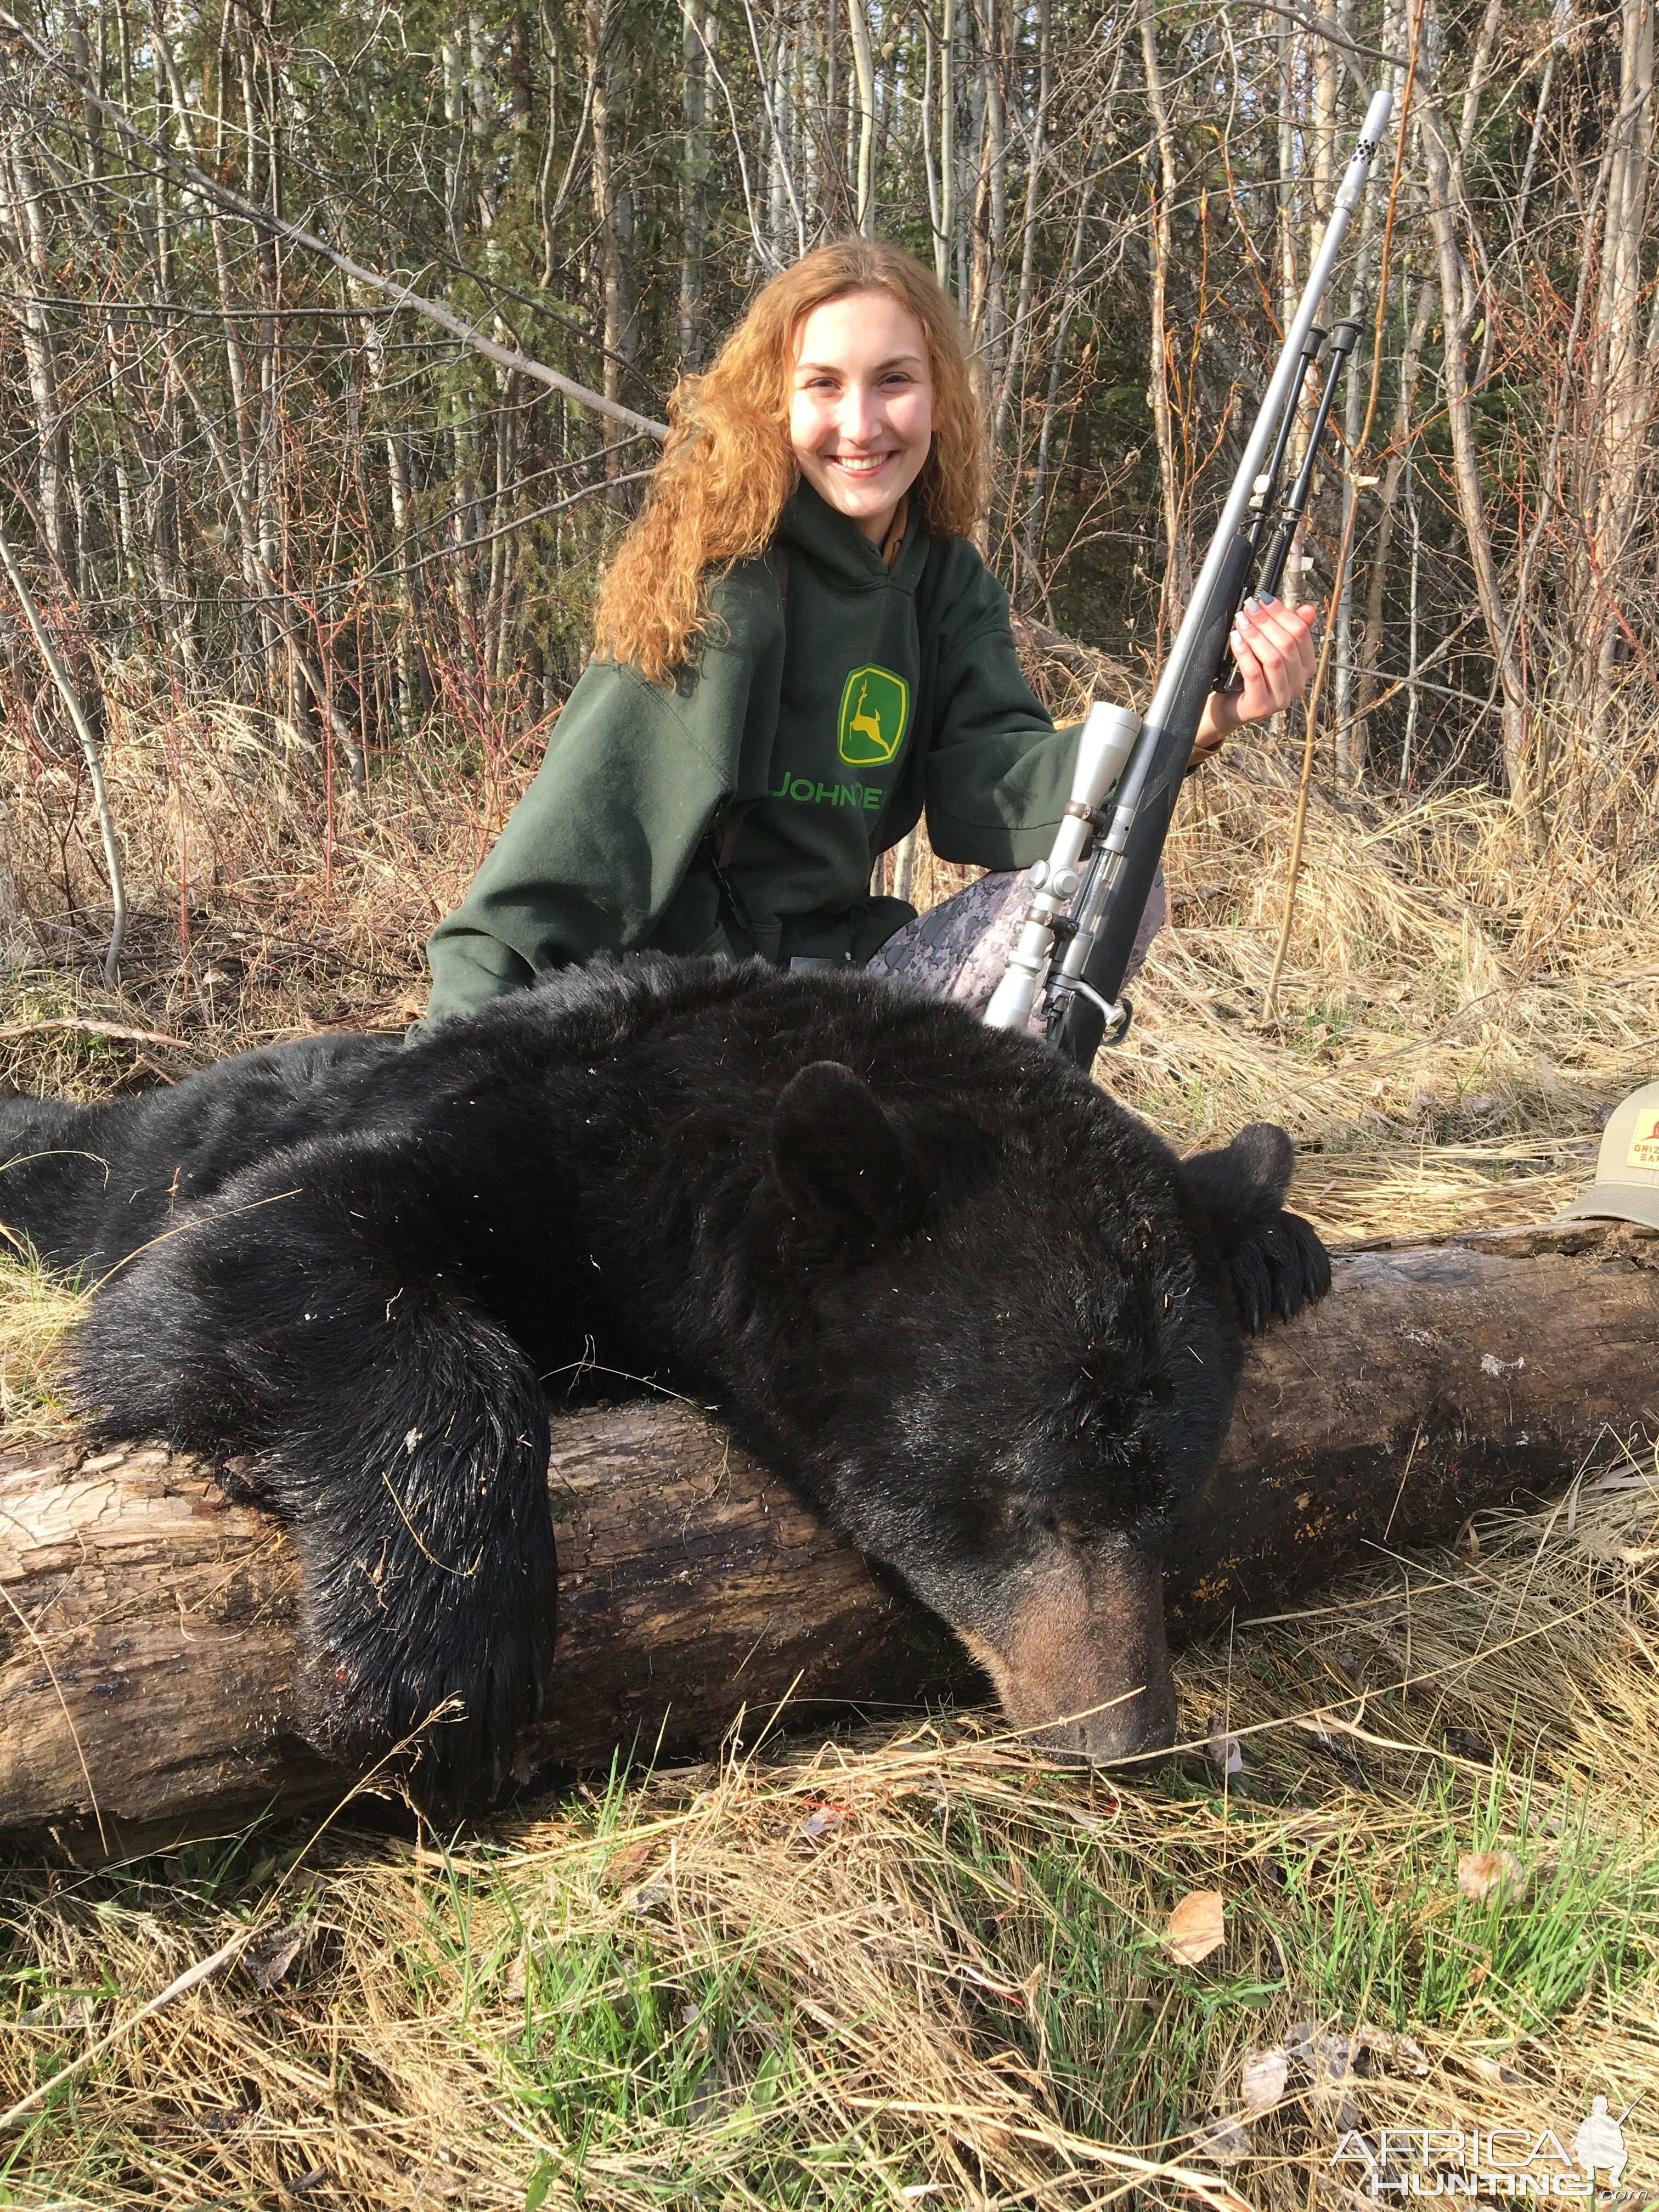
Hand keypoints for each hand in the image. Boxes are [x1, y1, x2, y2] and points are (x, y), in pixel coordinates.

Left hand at [1189, 594, 1319, 763]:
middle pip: (1287, 644)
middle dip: (1266, 621)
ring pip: (1273, 659)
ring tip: (1241, 620)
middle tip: (1249, 607)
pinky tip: (1235, 639)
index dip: (1283, 613)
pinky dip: (1244, 653)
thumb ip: (1287, 630)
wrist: (1230, 706)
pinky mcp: (1262, 706)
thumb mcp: (1270, 650)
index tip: (1264, 598)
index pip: (1301, 633)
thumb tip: (1308, 608)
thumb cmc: (1250, 675)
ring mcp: (1281, 697)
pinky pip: (1254, 674)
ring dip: (1255, 635)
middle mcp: (1298, 684)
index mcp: (1306, 667)